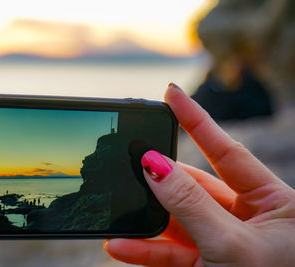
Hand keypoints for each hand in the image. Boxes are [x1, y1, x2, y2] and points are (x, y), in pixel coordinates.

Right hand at [104, 83, 294, 265]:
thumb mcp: (232, 246)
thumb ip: (191, 205)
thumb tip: (155, 165)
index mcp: (273, 201)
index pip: (225, 150)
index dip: (196, 120)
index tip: (170, 93)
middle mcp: (248, 216)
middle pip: (193, 188)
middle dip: (160, 180)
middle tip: (130, 162)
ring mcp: (224, 240)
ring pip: (177, 221)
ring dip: (146, 222)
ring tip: (117, 216)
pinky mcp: (206, 264)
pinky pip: (172, 252)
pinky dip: (147, 250)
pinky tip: (122, 247)